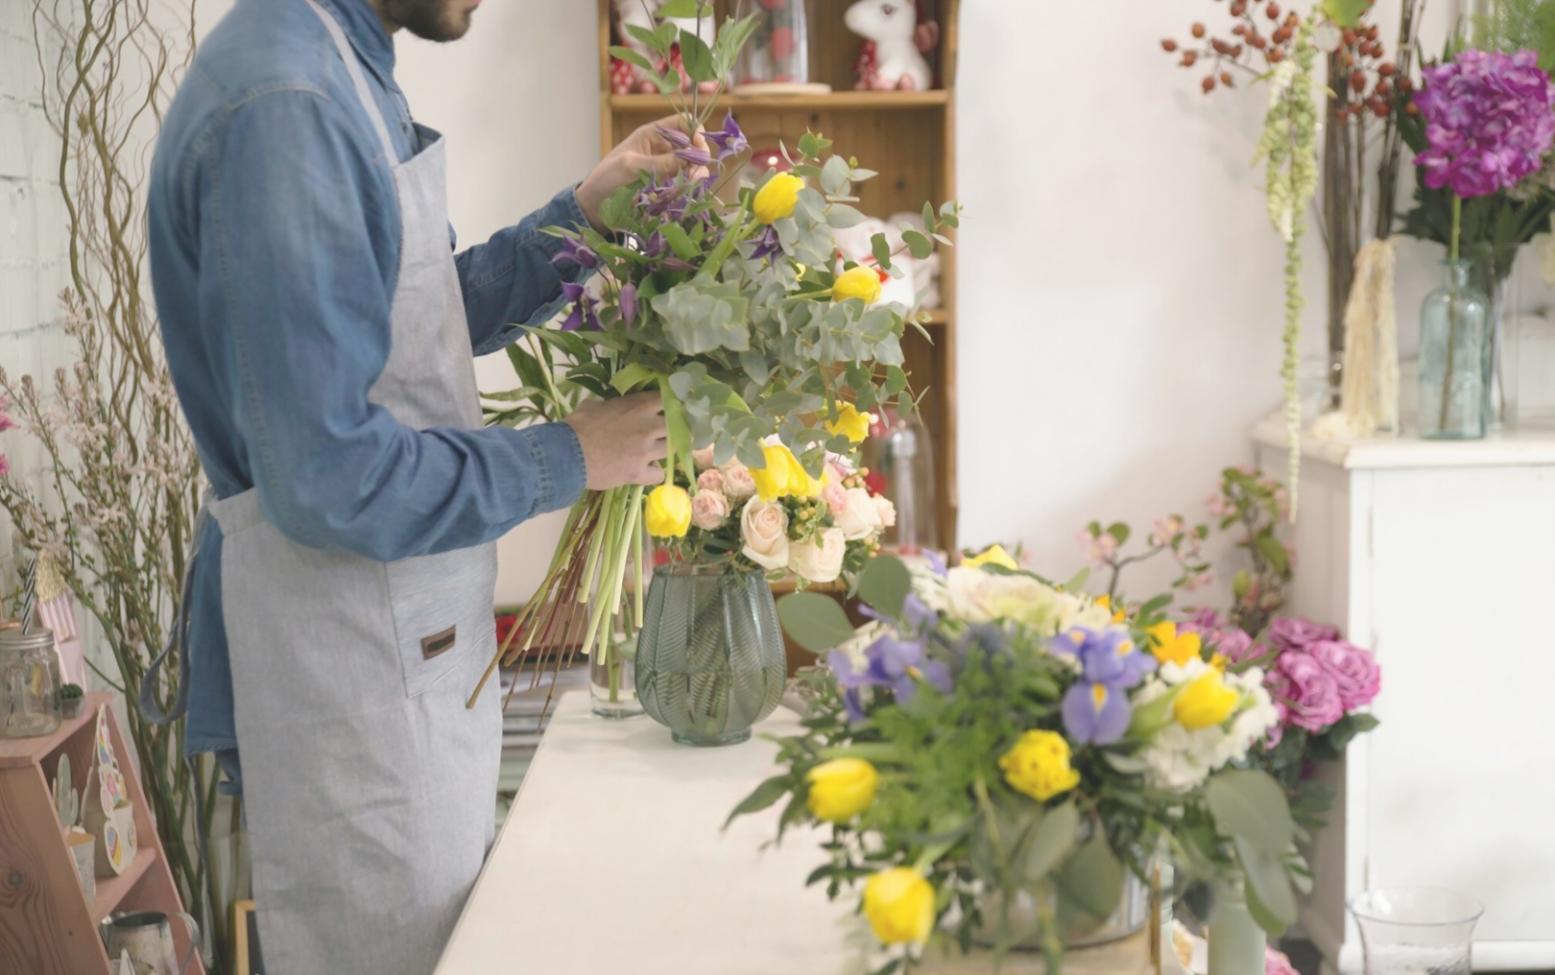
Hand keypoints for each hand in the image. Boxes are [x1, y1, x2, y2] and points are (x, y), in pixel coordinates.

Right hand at [563, 393, 667, 489]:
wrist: (566, 455)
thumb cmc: (576, 426)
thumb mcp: (593, 406)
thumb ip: (610, 405)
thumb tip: (608, 407)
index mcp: (638, 406)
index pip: (668, 399)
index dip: (670, 404)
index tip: (667, 408)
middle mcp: (648, 427)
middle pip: (677, 426)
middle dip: (674, 429)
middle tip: (665, 432)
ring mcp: (646, 451)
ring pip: (672, 450)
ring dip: (664, 450)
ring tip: (654, 452)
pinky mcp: (639, 473)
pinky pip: (660, 474)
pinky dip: (654, 473)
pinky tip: (645, 471)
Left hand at [576, 116, 708, 230]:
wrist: (596, 204)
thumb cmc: (606, 178)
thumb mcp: (631, 166)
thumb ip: (660, 162)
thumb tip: (691, 158)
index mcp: (652, 134)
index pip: (683, 123)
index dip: (695, 131)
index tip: (699, 149)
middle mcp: (662, 148)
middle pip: (692, 144)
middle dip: (698, 156)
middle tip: (696, 173)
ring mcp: (666, 167)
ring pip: (692, 165)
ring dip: (697, 173)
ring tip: (692, 184)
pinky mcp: (667, 185)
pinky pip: (686, 181)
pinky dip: (691, 185)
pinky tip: (688, 191)